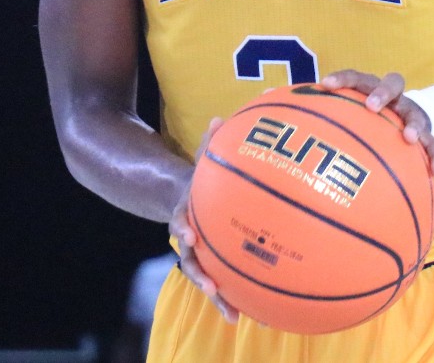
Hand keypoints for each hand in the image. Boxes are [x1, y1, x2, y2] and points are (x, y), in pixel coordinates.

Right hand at [168, 116, 238, 323]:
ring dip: (219, 296)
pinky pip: (225, 281)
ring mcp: (201, 254)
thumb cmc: (201, 176)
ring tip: (234, 315)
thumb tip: (219, 117)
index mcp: (185, 213)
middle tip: (212, 286)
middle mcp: (190, 237)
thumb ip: (210, 141)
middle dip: (200, 274)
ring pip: (206, 278)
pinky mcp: (215, 263)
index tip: (189, 236)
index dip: (182, 230)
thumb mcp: (202, 157)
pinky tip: (254, 314)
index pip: (179, 221)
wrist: (187, 197)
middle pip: (190, 261)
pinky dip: (236, 297)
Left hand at [318, 69, 433, 175]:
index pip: (355, 76)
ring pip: (416, 113)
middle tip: (372, 106)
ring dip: (413, 123)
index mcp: (368, 88)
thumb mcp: (341, 111)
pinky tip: (432, 172)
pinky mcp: (426, 134)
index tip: (326, 84)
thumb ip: (310, 107)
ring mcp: (411, 114)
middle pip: (392, 83)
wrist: (402, 121)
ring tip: (409, 138)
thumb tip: (263, 98)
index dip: (343, 78)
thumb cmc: (362, 117)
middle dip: (382, 93)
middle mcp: (392, 97)